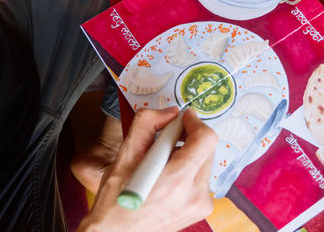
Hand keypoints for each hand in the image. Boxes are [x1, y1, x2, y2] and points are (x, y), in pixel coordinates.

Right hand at [76, 107, 218, 231]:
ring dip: (188, 155)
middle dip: (189, 138)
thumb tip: (170, 113)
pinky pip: (202, 179)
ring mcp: (201, 204)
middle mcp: (195, 194)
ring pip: (205, 163)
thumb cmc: (115, 202)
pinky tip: (168, 180)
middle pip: (207, 149)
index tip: (183, 119)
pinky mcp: (201, 209)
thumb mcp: (124, 156)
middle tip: (165, 142)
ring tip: (163, 165)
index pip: (206, 139)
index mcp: (176, 180)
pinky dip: (189, 172)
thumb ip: (147, 124)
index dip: (195, 122)